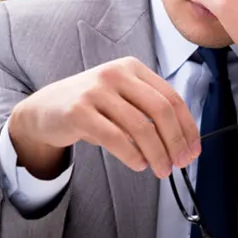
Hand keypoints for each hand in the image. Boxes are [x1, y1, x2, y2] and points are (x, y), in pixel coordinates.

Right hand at [7, 57, 201, 180]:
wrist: (45, 109)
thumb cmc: (90, 107)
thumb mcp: (121, 98)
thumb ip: (148, 111)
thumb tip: (183, 142)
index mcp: (132, 68)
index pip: (171, 97)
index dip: (187, 127)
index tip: (193, 150)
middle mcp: (115, 73)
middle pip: (160, 110)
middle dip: (175, 141)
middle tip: (180, 164)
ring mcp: (95, 90)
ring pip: (140, 127)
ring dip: (157, 153)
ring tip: (160, 170)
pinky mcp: (78, 111)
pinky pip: (115, 138)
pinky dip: (132, 155)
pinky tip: (138, 163)